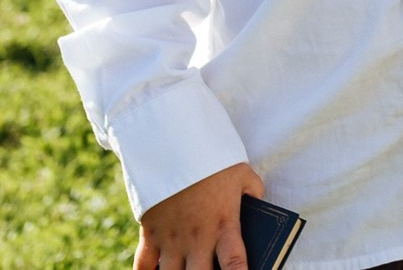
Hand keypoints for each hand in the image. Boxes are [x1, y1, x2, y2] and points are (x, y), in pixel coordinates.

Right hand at [134, 162, 262, 269]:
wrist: (173, 144)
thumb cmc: (212, 159)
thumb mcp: (242, 173)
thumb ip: (253, 192)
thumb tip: (259, 204)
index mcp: (224, 225)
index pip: (236, 265)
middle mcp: (198, 238)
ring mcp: (172, 239)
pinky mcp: (150, 233)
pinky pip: (143, 265)